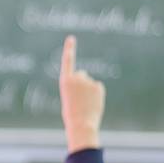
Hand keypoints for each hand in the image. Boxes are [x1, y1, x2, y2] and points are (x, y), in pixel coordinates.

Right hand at [59, 35, 104, 152]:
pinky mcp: (98, 86)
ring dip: (89, 91)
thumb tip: (91, 83)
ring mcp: (88, 81)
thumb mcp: (69, 98)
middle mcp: (77, 78)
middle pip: (81, 74)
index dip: (69, 49)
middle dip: (81, 82)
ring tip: (85, 103)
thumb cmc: (72, 113)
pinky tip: (93, 103)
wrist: (81, 124)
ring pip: (90, 83)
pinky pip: (98, 88)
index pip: (67, 61)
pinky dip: (96, 94)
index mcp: (65, 81)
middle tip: (78, 98)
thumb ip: (77, 87)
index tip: (71, 38)